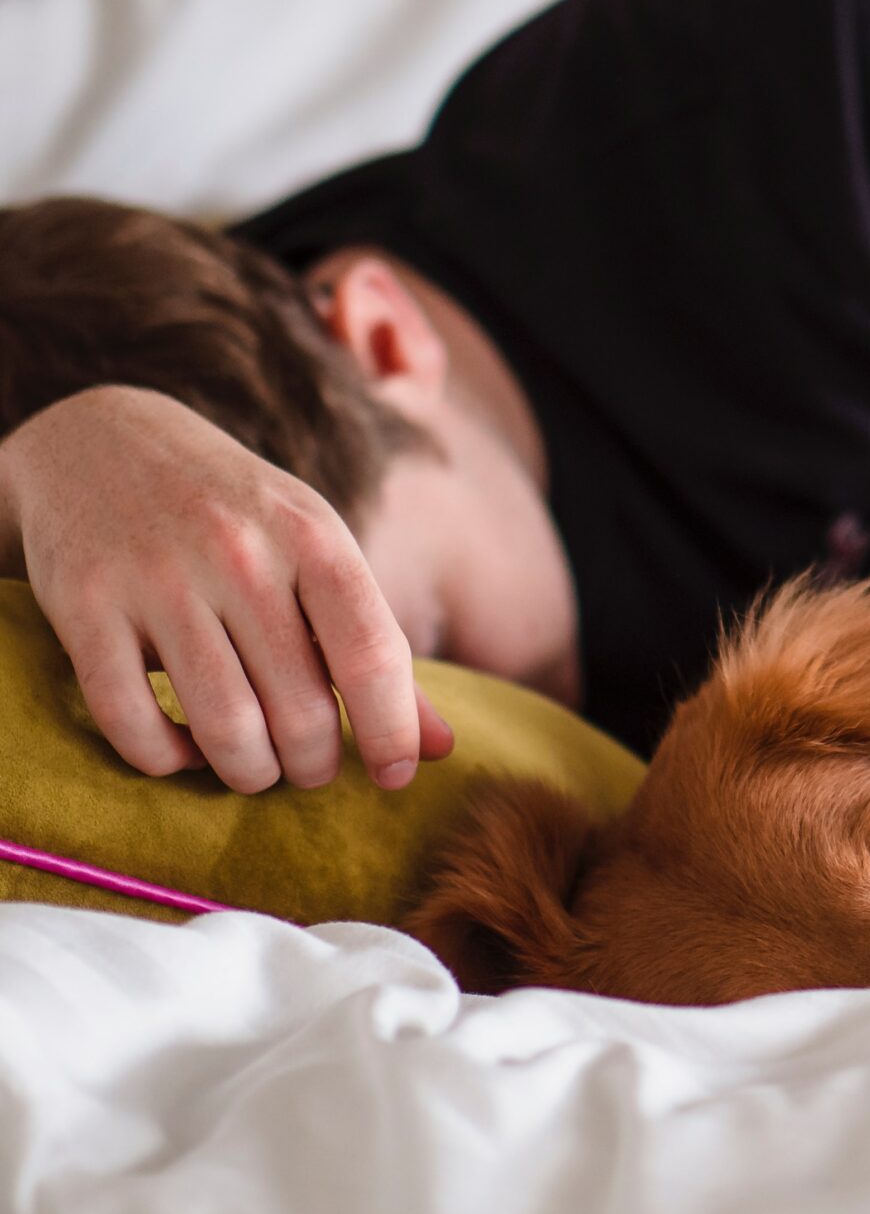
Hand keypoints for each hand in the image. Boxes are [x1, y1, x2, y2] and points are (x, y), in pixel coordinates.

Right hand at [0, 387, 454, 792]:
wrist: (104, 438)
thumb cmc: (239, 515)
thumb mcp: (319, 552)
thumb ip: (376, 647)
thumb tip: (441, 749)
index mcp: (313, 537)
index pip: (372, 655)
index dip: (392, 732)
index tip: (394, 775)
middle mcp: (238, 555)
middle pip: (300, 710)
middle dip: (314, 765)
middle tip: (310, 768)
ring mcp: (156, 579)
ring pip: (223, 728)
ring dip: (248, 773)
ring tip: (257, 767)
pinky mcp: (83, 606)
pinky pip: (131, 721)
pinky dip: (163, 758)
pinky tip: (182, 748)